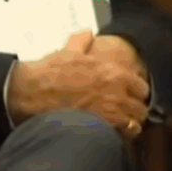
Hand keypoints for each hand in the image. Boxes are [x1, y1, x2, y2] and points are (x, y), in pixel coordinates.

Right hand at [6, 31, 150, 138]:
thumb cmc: (47, 73)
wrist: (30, 92)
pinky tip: (112, 136)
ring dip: (129, 125)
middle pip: (140, 107)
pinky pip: (122, 135)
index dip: (136, 94)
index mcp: (113, 72)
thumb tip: (87, 33)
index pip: (141, 87)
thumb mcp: (68, 50)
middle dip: (134, 111)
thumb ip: (82, 40)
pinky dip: (120, 137)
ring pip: (134, 123)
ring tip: (121, 128)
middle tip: (126, 115)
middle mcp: (116, 91)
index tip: (130, 98)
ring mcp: (110, 110)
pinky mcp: (99, 127)